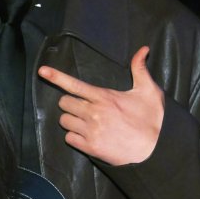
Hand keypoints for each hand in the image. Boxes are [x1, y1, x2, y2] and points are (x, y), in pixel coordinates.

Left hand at [37, 46, 163, 164]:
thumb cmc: (154, 119)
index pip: (74, 85)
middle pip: (64, 103)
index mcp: (104, 97)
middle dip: (70, 103)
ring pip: (64, 121)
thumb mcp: (149, 91)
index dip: (56, 77)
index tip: (42, 71)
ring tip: (85, 122)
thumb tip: (143, 49)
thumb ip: (140, 69)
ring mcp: (91, 131)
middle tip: (83, 107)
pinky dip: (74, 136)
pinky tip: (86, 135)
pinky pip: (69, 138)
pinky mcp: (91, 148)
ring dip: (71, 120)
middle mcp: (94, 113)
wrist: (157, 150)